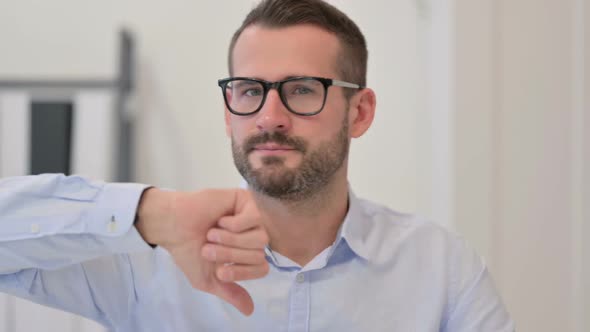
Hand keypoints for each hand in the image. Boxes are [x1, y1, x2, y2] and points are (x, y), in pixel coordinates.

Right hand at [135, 188, 268, 315]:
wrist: (174, 227)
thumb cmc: (189, 251)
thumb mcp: (208, 279)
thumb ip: (230, 292)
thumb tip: (250, 311)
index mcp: (246, 255)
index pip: (262, 269)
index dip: (241, 271)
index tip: (220, 271)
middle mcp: (252, 237)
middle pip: (259, 253)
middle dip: (230, 254)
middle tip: (208, 249)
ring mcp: (251, 218)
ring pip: (260, 237)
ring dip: (231, 239)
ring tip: (212, 235)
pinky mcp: (246, 201)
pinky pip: (254, 218)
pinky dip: (234, 224)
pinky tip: (220, 220)